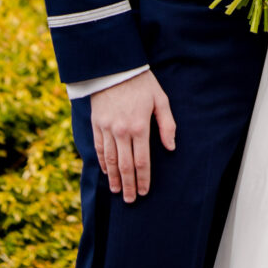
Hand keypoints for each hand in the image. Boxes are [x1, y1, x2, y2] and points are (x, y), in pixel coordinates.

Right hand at [90, 70, 175, 203]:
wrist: (115, 67)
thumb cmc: (142, 83)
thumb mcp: (160, 99)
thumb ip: (167, 124)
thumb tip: (171, 147)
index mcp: (140, 126)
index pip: (142, 161)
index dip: (143, 179)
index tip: (144, 192)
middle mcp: (121, 131)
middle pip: (125, 166)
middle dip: (128, 185)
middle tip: (130, 200)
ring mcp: (106, 129)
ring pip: (110, 161)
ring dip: (114, 178)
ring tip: (117, 190)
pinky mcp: (96, 124)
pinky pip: (98, 149)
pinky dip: (102, 163)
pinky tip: (106, 171)